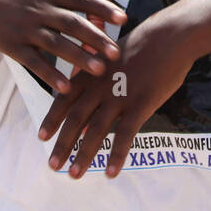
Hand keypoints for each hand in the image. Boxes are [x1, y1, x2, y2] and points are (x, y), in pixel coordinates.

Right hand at [0, 0, 125, 92]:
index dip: (101, 8)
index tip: (123, 18)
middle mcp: (39, 8)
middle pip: (71, 23)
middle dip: (94, 37)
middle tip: (116, 52)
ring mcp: (25, 28)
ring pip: (55, 44)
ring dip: (77, 57)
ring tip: (99, 70)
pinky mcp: (13, 46)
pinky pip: (33, 62)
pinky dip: (49, 74)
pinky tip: (66, 87)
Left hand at [38, 16, 194, 178]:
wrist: (169, 36)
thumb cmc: (143, 45)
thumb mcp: (112, 59)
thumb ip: (97, 84)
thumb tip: (88, 115)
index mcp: (92, 73)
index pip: (65, 99)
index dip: (52, 119)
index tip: (41, 137)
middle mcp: (100, 86)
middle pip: (75, 119)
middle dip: (62, 143)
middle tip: (52, 165)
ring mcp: (120, 96)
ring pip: (96, 130)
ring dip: (83, 155)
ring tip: (74, 175)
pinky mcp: (140, 104)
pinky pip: (126, 135)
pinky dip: (116, 155)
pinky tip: (110, 173)